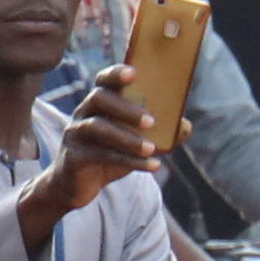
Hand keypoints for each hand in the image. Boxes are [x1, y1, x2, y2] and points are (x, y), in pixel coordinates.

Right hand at [25, 66, 163, 224]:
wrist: (77, 187)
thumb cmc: (108, 156)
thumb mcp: (133, 143)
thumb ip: (158, 132)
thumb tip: (185, 126)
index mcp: (99, 103)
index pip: (103, 80)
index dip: (116, 73)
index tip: (134, 73)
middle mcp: (83, 113)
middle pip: (99, 98)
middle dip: (126, 108)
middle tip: (150, 122)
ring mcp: (75, 134)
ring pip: (97, 127)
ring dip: (127, 138)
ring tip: (151, 149)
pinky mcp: (73, 157)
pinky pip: (100, 155)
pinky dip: (129, 162)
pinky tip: (153, 166)